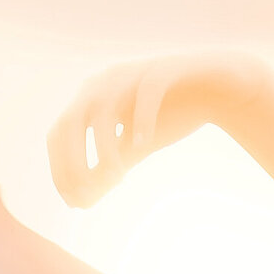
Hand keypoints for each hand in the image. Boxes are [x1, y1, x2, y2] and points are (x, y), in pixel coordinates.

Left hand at [46, 53, 265, 209]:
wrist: (215, 89)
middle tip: (90, 192)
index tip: (72, 200)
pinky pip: (145, 95)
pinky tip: (142, 146)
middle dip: (75, 161)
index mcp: (92, 96)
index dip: (59, 167)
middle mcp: (106, 80)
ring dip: (105, 148)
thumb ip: (107, 169)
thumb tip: (81, 201)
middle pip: (71, 121)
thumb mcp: (133, 147)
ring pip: (104, 110)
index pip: (57, 133)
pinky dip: (140, 122)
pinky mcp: (164, 72)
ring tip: (118, 175)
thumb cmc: (169, 117)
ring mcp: (133, 73)